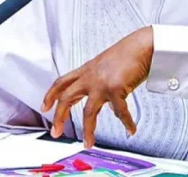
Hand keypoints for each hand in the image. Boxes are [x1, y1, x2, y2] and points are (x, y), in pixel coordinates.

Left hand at [41, 27, 153, 147]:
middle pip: (66, 98)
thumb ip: (100, 80)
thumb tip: (105, 100)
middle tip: (55, 132)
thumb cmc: (129, 53)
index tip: (45, 107)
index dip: (50, 95)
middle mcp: (91, 77)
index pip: (61, 83)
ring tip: (88, 143)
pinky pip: (120, 112)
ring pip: (88, 112)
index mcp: (87, 70)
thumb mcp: (106, 65)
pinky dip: (127, 123)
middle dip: (59, 117)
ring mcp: (102, 83)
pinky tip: (131, 129)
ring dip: (88, 131)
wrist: (143, 45)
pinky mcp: (116, 89)